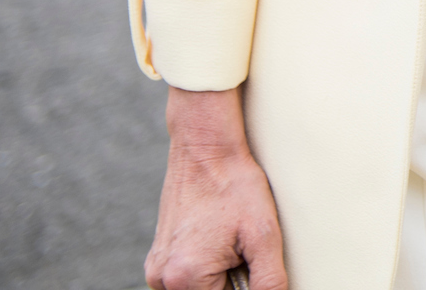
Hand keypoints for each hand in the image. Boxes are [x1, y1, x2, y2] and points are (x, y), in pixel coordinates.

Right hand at [144, 87, 287, 289]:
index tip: (253, 267)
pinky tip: (220, 241)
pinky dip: (206, 270)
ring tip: (232, 243)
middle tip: (244, 253)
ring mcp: (156, 269)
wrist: (205, 149)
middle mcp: (162, 279)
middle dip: (233, 284)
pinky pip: (185, 278)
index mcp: (186, 278)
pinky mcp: (158, 258)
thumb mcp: (263, 236)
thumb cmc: (234, 186)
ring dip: (219, 279)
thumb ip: (269, 282)